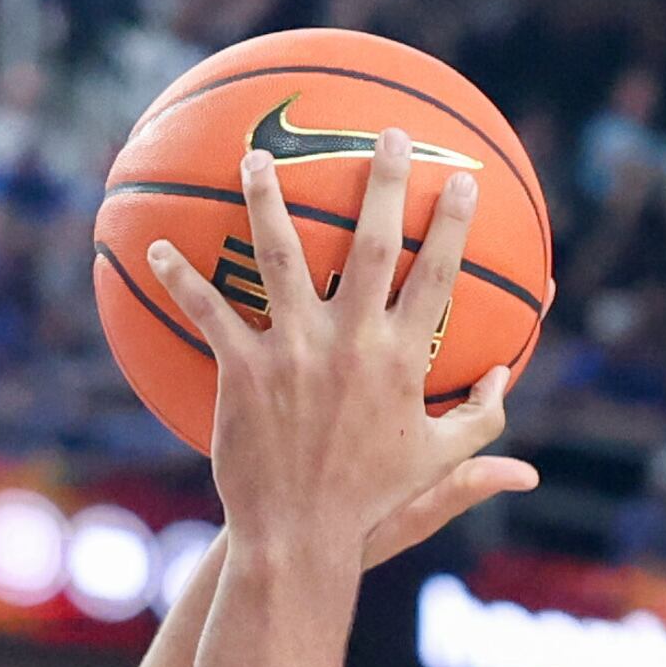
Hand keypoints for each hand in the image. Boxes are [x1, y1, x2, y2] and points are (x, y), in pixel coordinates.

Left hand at [143, 134, 531, 568]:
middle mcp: (350, 342)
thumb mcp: (438, 462)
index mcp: (401, 357)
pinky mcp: (242, 370)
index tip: (459, 178)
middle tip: (386, 133)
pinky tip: (156, 248)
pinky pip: (208, 311)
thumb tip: (510, 378)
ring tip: (256, 157)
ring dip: (266, 200)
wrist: (299, 533)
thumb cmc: (371, 499)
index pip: (435, 274)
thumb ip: (482, 419)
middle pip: (369, 243)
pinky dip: (181, 278)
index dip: (451, 223)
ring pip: (279, 256)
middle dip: (381, 181)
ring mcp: (293, 351)